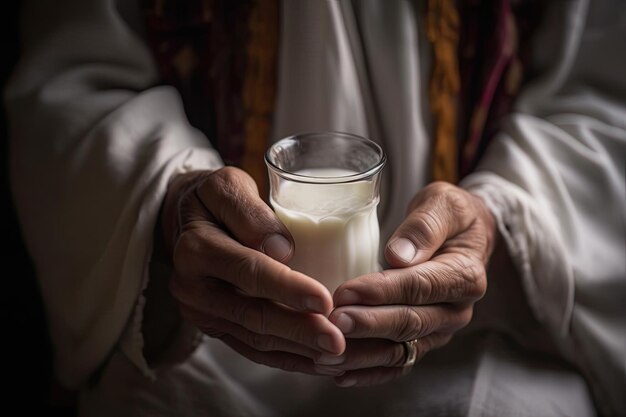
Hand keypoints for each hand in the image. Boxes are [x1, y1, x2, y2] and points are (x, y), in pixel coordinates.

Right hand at [162, 167, 344, 373]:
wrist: (187, 218)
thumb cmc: (215, 197)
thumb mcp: (227, 186)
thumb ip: (250, 212)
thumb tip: (281, 249)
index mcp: (195, 248)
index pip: (248, 271)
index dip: (287, 288)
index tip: (325, 301)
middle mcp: (192, 287)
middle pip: (251, 314)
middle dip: (298, 330)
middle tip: (338, 341)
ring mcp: (202, 312)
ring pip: (253, 338)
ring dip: (296, 350)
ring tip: (336, 355)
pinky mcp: (214, 326)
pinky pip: (250, 348)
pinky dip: (285, 358)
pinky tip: (316, 361)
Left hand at [313, 181, 495, 385]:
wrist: (464, 236)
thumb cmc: (449, 216)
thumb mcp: (443, 204)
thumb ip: (424, 226)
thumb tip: (399, 256)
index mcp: (465, 276)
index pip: (420, 287)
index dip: (381, 292)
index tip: (346, 292)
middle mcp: (456, 311)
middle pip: (410, 323)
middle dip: (367, 325)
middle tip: (331, 322)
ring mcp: (439, 331)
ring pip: (400, 350)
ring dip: (362, 354)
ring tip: (326, 353)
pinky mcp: (423, 341)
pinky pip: (397, 362)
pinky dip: (369, 372)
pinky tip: (339, 374)